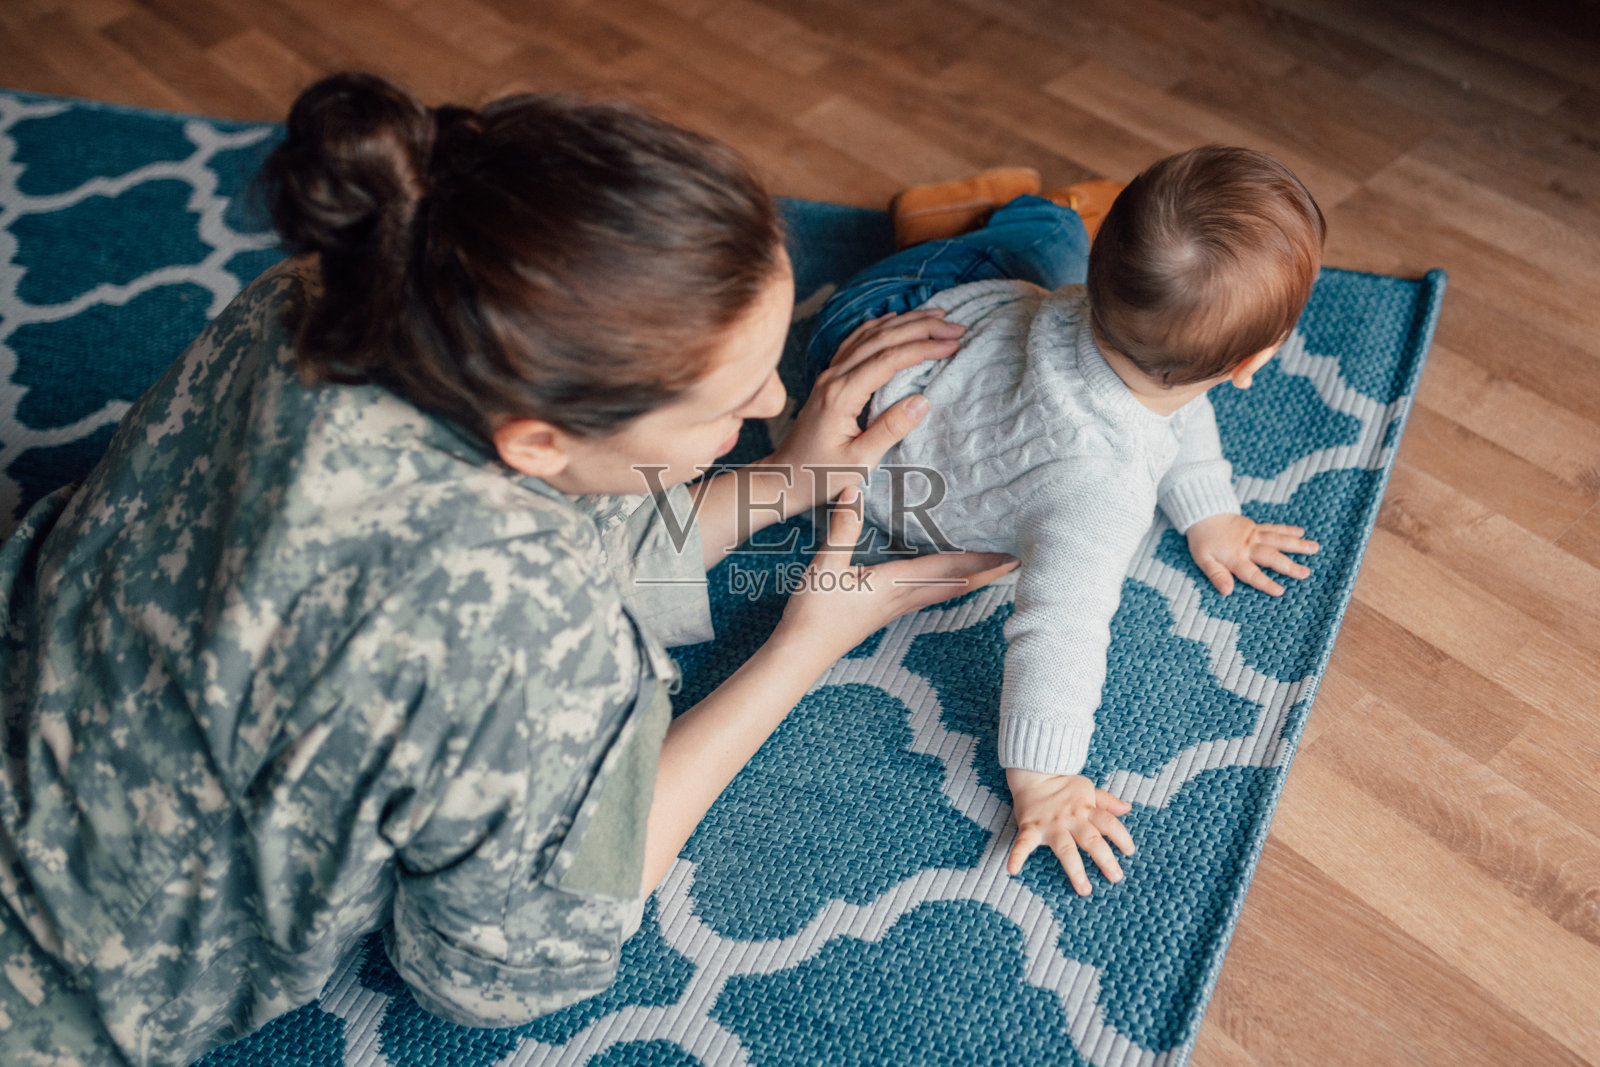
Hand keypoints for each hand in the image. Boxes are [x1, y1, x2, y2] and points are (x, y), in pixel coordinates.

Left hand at [771, 309, 964, 508]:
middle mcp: (833, 377)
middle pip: (882, 339)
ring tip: (937, 315)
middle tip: (956, 326)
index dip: (923, 347)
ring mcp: (829, 374)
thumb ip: (890, 430)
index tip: (953, 345)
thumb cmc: (820, 475)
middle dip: (922, 328)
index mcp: (841, 395)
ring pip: (869, 335)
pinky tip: (895, 319)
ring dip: (905, 322)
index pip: (889, 359)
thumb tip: (923, 400)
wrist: (784, 477)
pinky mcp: (829, 378)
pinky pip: (856, 341)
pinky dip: (879, 326)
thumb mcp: (859, 462)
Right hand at [776, 485, 1015, 658]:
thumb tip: (854, 490)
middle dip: (987, 573)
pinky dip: (946, 584)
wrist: (801, 653)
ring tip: (990, 569)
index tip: (1012, 555)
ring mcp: (895, 607)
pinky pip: (927, 594)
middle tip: (1016, 561)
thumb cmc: (813, 613)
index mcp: (896, 584)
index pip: (950, 570)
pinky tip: (943, 580)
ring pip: (944, 591)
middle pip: (956, 583)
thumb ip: (843, 528)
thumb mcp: (826, 565)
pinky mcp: (884, 611)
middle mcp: (903, 597)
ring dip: (970, 579)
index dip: (982, 562)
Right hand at [1005, 768, 1134, 895]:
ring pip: (1065, 848)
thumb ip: (1106, 801)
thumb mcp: (1087, 789)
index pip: (1108, 823)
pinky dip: (1016, 856)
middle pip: (1091, 839)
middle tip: (1116, 877)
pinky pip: (1023, 843)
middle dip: (1105, 858)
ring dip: (1075, 869)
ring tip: (1084, 889)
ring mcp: (1050, 825)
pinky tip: (1012, 870)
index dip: (1121, 837)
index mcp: (1086, 810)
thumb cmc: (1062, 784)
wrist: (1034, 772)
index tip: (1129, 852)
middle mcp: (1071, 819)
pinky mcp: (1030, 828)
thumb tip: (1127, 808)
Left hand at [1185, 514, 1318, 595]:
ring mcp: (1254, 534)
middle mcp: (1248, 546)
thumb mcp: (1203, 560)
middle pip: (1271, 557)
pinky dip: (1288, 529)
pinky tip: (1302, 532)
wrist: (1203, 514)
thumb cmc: (1202, 541)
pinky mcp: (1256, 526)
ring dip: (1297, 544)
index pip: (1252, 573)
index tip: (1280, 591)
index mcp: (1235, 557)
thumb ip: (1216, 575)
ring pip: (1278, 540)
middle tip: (1306, 573)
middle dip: (1289, 566)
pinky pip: (1274, 528)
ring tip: (1315, 548)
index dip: (1265, 583)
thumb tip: (1226, 591)